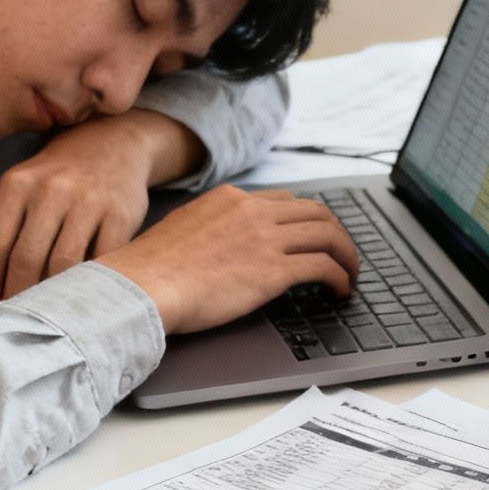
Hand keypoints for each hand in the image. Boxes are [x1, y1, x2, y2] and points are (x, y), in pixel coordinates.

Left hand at [0, 113, 182, 308]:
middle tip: (13, 323)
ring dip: (51, 296)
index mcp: (16, 185)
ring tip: (43, 316)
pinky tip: (79, 299)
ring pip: (64, 263)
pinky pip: (102, 259)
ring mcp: (90, 201)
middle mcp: (52, 190)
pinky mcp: (122, 214)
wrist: (109, 146)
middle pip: (26, 258)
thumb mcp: (9, 198)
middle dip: (16, 297)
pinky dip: (87, 283)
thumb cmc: (51, 180)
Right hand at [96, 186, 360, 333]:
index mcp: (231, 199)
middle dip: (336, 234)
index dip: (309, 220)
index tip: (316, 236)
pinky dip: (340, 277)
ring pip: (329, 236)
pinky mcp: (274, 270)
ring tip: (350, 275)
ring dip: (347, 256)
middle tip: (343, 255)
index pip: (286, 201)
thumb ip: (215, 228)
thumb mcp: (185, 229)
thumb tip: (228, 245)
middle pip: (317, 213)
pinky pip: (324, 267)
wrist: (138, 287)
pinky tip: (340, 290)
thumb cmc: (149, 270)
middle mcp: (253, 212)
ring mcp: (266, 239)